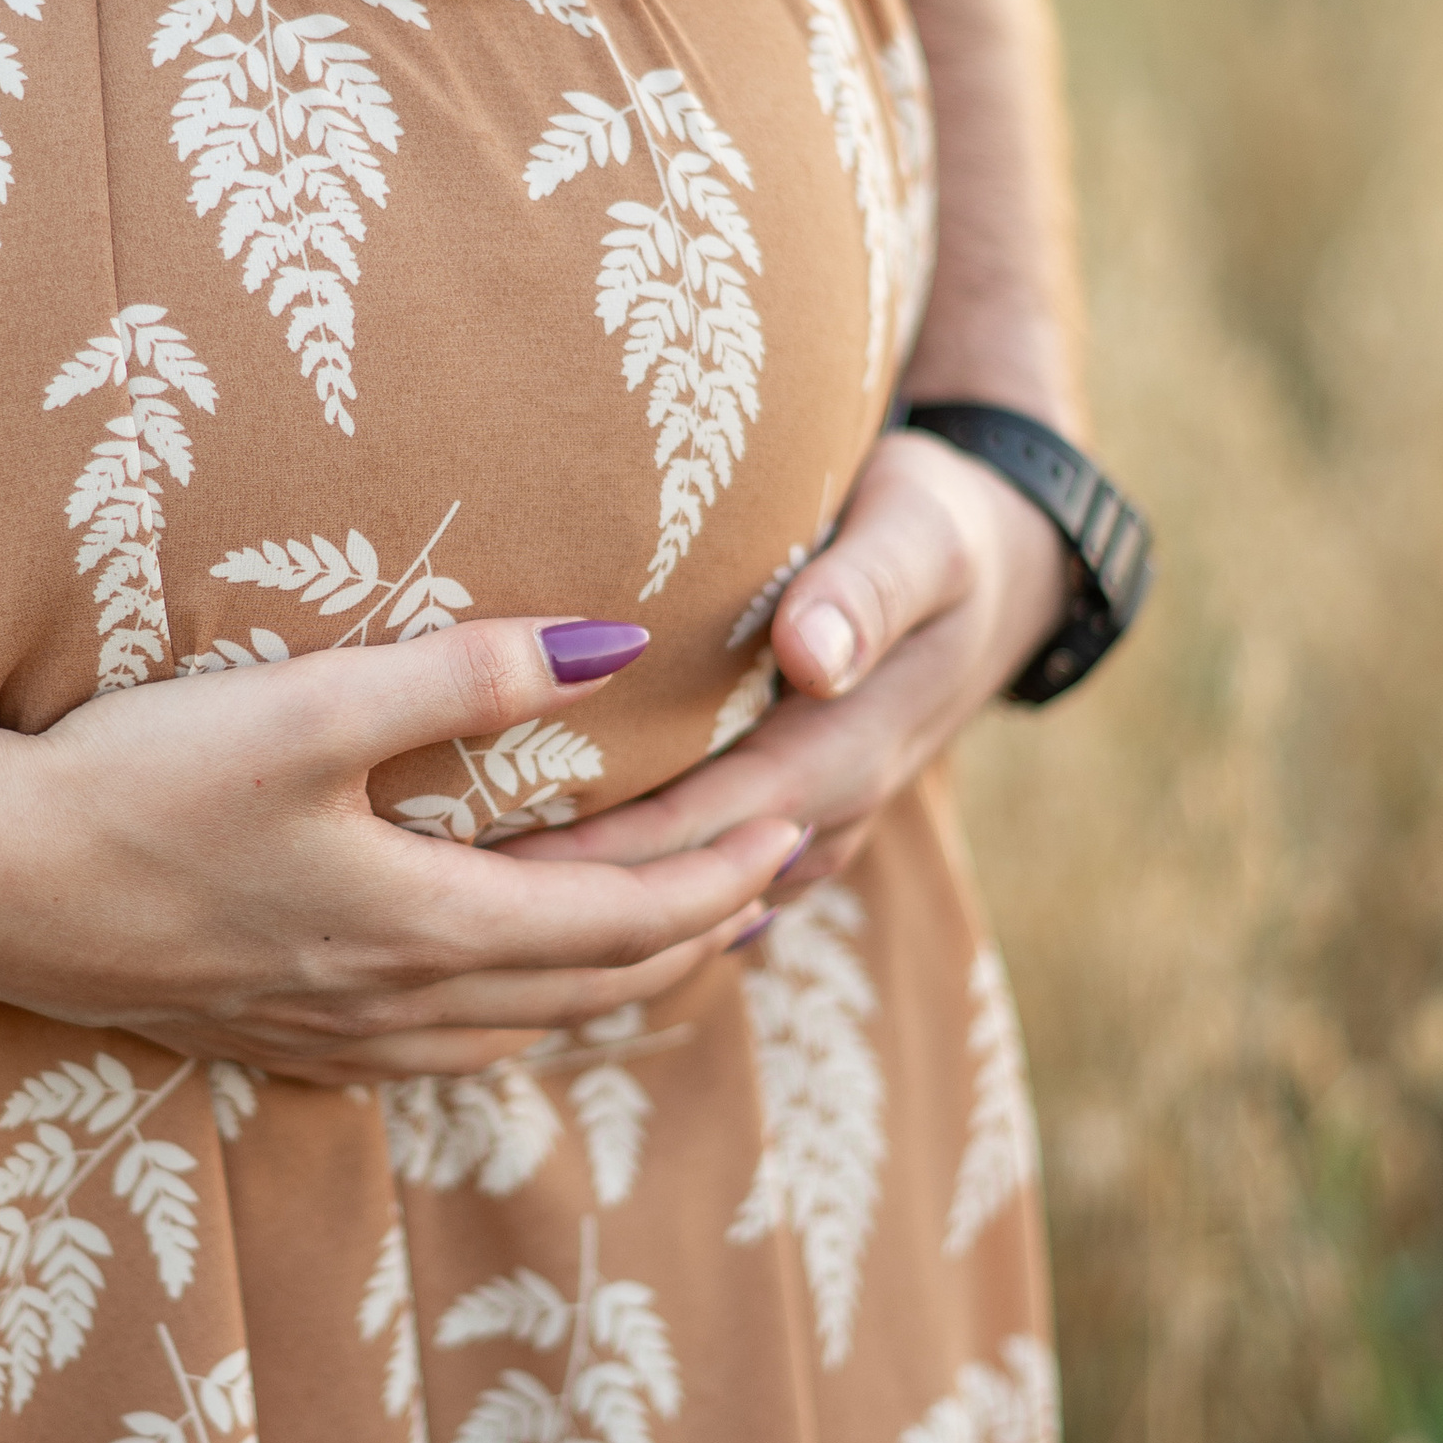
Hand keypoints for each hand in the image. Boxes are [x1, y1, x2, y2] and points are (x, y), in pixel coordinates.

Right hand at [0, 614, 804, 1079]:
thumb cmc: (131, 782)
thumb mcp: (304, 712)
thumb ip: (462, 677)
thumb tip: (616, 646)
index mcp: (421, 921)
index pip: (619, 918)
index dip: (718, 878)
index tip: (793, 828)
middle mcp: (391, 1000)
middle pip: (587, 988)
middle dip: (691, 939)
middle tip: (770, 892)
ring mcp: (327, 1032)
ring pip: (514, 1032)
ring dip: (607, 993)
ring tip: (667, 952)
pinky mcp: (267, 1034)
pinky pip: (432, 1053)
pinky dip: (506, 1024)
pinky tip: (497, 1004)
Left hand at [507, 432, 1068, 894]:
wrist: (1005, 568)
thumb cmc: (939, 527)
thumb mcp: (919, 534)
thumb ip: (867, 588)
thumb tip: (814, 656)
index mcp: (844, 751)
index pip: (705, 824)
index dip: (604, 850)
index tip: (498, 855)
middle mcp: (823, 812)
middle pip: (681, 880)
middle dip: (568, 897)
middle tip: (437, 897)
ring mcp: (809, 829)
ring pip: (692, 898)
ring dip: (594, 909)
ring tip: (470, 915)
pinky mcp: (786, 819)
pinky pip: (703, 877)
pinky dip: (629, 890)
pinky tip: (539, 901)